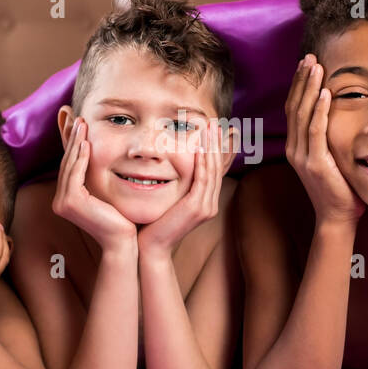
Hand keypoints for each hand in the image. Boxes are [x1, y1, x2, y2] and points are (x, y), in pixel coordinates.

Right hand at [53, 118, 137, 250]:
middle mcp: (60, 202)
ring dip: (76, 142)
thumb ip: (99, 181)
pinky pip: (75, 174)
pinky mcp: (71, 202)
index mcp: (66, 200)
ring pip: (70, 165)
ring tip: (82, 124)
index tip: (78, 125)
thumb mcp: (107, 195)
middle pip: (67, 163)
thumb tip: (102, 163)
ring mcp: (63, 203)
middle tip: (78, 118)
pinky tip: (87, 142)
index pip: (70, 166)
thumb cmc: (121, 220)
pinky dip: (81, 157)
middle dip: (71, 139)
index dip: (73, 145)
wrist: (123, 242)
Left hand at [139, 121, 230, 257]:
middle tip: (215, 121)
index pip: (215, 169)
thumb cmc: (152, 223)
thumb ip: (171, 183)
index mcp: (204, 200)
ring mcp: (206, 207)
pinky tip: (201, 146)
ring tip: (211, 127)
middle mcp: (209, 203)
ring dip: (212, 147)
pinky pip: (203, 180)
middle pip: (218, 167)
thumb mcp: (166, 198)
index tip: (216, 128)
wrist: (149, 248)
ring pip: (212, 170)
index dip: (218, 148)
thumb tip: (164, 164)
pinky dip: (203, 162)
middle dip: (217, 142)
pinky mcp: (198, 208)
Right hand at [286, 55, 363, 225]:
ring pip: (302, 114)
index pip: (293, 108)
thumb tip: (337, 113)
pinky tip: (326, 94)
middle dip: (302, 80)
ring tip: (316, 67)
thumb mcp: (329, 157)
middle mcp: (294, 148)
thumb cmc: (339, 187)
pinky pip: (316, 131)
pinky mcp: (315, 164)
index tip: (306, 64)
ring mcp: (302, 156)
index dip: (299, 84)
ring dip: (310, 88)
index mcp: (296, 145)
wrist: (337, 216)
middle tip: (309, 57)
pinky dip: (320, 111)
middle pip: (294, 105)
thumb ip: (327, 137)